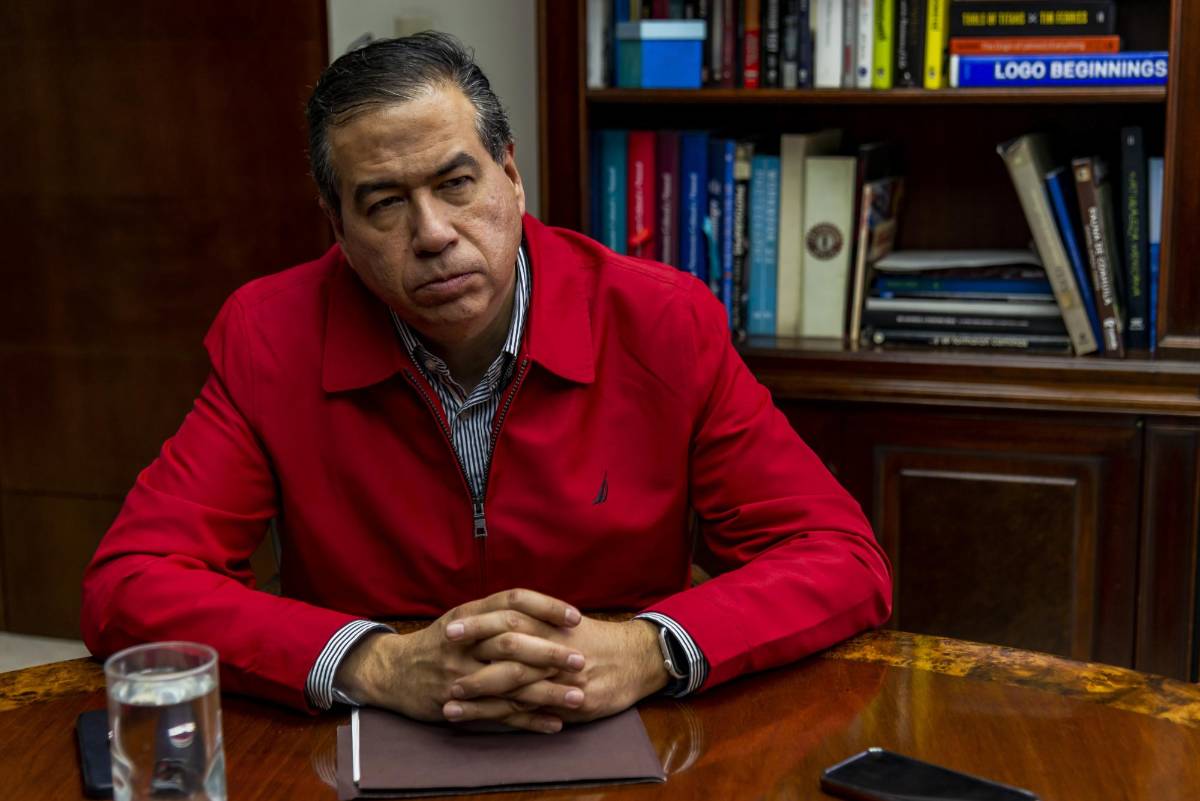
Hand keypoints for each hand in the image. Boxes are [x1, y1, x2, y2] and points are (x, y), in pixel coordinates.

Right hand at [334, 589, 585, 731]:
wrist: (393, 672)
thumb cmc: (439, 642)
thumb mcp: (463, 617)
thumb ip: (498, 613)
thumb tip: (547, 611)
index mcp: (470, 614)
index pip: (513, 602)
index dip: (546, 607)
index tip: (576, 617)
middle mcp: (465, 641)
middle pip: (512, 642)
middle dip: (549, 652)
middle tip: (580, 660)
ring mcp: (461, 674)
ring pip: (509, 682)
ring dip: (546, 691)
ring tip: (578, 696)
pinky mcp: (459, 704)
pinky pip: (499, 714)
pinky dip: (529, 720)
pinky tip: (554, 723)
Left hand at [449, 616, 668, 725]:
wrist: (637, 660)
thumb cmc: (598, 640)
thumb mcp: (567, 624)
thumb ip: (537, 621)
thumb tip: (502, 618)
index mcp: (552, 625)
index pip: (510, 617)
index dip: (479, 623)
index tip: (450, 628)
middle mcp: (553, 649)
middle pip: (506, 647)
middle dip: (472, 653)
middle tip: (442, 655)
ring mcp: (559, 678)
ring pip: (512, 684)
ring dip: (477, 692)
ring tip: (446, 699)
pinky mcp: (566, 704)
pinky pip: (528, 712)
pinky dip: (499, 716)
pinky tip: (477, 720)